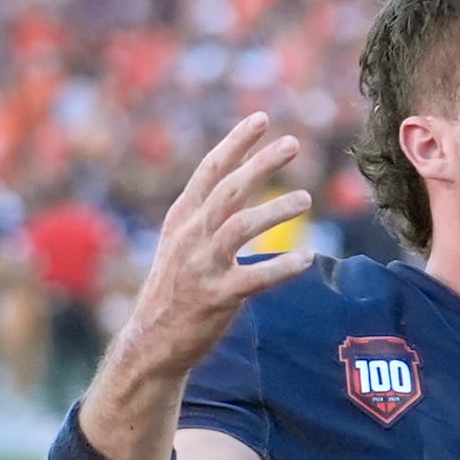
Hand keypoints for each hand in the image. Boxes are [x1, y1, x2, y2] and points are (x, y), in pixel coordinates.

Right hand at [123, 114, 314, 373]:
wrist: (152, 341)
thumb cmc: (174, 291)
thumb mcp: (180, 244)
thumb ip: (204, 216)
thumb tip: (233, 184)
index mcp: (182, 219)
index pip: (210, 170)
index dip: (235, 143)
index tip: (261, 119)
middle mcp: (190, 236)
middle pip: (228, 189)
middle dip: (260, 163)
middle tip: (292, 143)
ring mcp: (201, 266)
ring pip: (239, 226)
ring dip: (274, 210)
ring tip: (305, 200)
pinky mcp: (216, 297)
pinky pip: (254, 278)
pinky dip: (282, 268)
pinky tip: (307, 259)